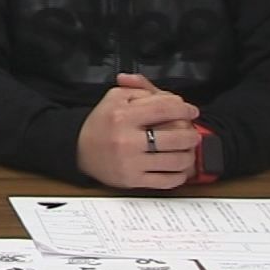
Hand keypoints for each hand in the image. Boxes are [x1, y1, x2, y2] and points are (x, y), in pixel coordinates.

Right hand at [76, 77, 200, 189]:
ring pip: (176, 160)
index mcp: (123, 115)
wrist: (78, 148)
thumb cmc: (102, 123)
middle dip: (191, 133)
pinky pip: (167, 181)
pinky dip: (180, 174)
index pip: (165, 109)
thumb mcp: (116, 97)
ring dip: (188, 154)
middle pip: (177, 136)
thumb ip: (141, 89)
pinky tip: (178, 167)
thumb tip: (168, 94)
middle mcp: (127, 140)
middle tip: (191, 133)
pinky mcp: (133, 181)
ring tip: (187, 150)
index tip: (191, 111)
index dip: (184, 109)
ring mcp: (131, 162)